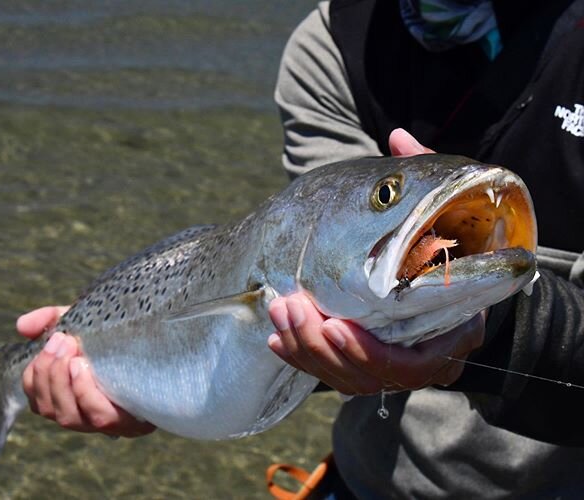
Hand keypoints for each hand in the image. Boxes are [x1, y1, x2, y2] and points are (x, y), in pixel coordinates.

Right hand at [18, 306, 154, 436]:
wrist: (172, 337)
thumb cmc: (122, 333)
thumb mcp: (85, 321)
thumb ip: (52, 319)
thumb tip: (22, 326)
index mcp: (76, 398)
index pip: (39, 401)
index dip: (34, 378)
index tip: (44, 345)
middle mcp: (89, 416)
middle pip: (51, 410)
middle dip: (49, 374)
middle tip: (60, 341)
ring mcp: (112, 423)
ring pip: (70, 417)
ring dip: (63, 383)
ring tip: (72, 353)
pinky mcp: (136, 422)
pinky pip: (101, 417)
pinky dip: (85, 392)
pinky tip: (84, 368)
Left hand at [266, 129, 484, 394]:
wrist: (444, 265)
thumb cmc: (449, 236)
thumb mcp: (441, 206)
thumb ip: (425, 175)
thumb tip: (397, 137)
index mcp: (452, 328)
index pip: (414, 363)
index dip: (371, 352)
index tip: (334, 325)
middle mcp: (424, 355)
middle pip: (370, 374)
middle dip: (321, 345)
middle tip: (289, 306)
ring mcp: (393, 363)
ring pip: (346, 378)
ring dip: (305, 347)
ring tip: (278, 309)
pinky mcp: (366, 362)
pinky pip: (330, 372)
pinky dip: (301, 356)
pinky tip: (275, 338)